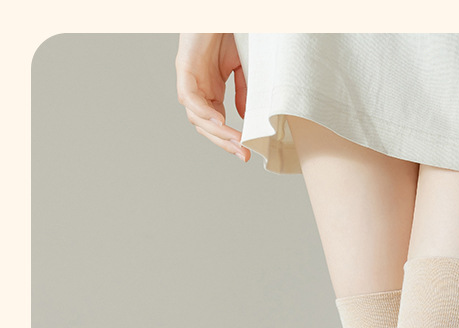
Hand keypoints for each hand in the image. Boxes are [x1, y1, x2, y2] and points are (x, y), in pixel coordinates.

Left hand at [175, 33, 249, 161]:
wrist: (219, 11)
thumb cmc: (227, 33)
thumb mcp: (241, 67)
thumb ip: (243, 92)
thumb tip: (244, 117)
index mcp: (210, 90)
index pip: (217, 124)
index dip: (229, 139)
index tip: (246, 151)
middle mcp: (198, 88)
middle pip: (205, 126)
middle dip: (224, 143)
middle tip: (242, 154)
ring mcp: (190, 79)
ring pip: (196, 117)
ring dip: (216, 132)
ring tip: (235, 141)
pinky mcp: (184, 67)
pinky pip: (189, 97)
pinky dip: (203, 111)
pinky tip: (219, 120)